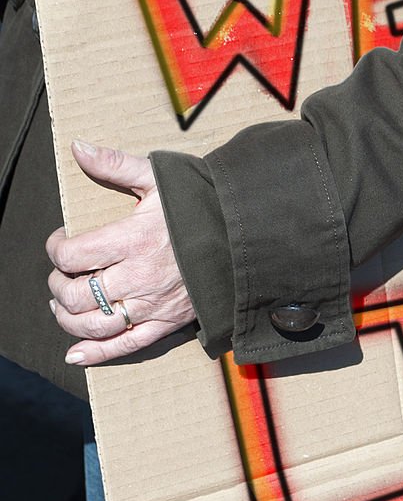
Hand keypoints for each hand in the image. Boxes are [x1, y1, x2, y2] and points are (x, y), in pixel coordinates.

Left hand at [47, 140, 194, 365]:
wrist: (247, 234)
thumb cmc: (202, 205)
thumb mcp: (160, 178)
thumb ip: (116, 164)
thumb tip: (78, 148)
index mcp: (133, 240)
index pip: (72, 255)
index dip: (56, 249)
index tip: (61, 240)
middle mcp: (140, 277)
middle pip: (76, 294)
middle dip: (58, 284)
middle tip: (63, 273)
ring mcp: (154, 304)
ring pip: (94, 324)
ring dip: (68, 318)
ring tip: (64, 304)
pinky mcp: (169, 322)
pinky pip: (127, 345)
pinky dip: (98, 353)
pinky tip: (76, 353)